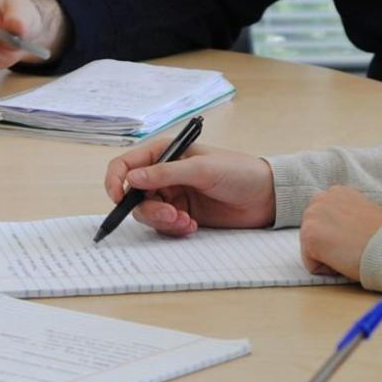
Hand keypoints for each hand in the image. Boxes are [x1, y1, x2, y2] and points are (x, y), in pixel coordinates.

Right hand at [103, 139, 275, 234]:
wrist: (265, 196)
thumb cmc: (239, 172)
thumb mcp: (202, 169)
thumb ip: (165, 173)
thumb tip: (132, 178)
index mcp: (164, 153)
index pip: (126, 165)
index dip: (116, 181)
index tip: (119, 199)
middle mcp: (164, 173)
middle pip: (135, 196)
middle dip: (150, 209)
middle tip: (172, 216)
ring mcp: (173, 195)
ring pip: (148, 213)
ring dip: (163, 221)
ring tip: (187, 222)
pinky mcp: (182, 214)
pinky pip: (164, 226)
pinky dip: (174, 229)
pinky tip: (193, 226)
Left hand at [299, 187, 381, 278]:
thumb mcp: (365, 213)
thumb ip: (347, 216)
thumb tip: (339, 230)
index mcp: (337, 192)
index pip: (323, 221)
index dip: (338, 236)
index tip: (354, 240)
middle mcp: (321, 198)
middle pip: (313, 234)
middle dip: (329, 246)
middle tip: (352, 248)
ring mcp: (312, 216)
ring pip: (311, 250)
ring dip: (328, 257)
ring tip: (350, 252)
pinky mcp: (308, 235)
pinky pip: (311, 264)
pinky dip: (327, 269)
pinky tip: (345, 260)